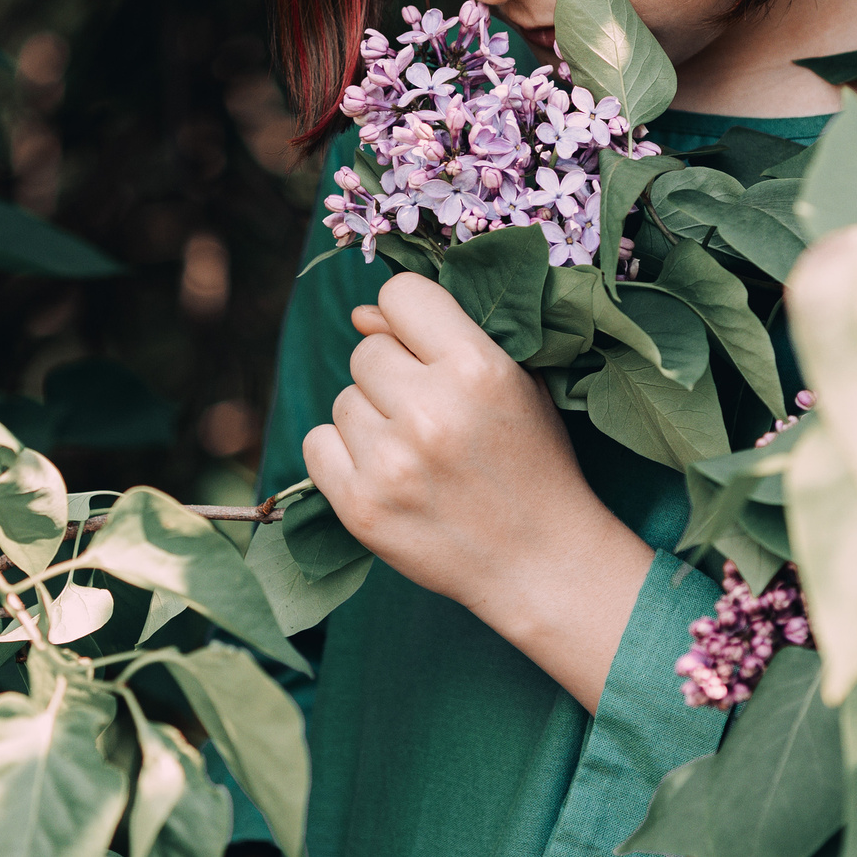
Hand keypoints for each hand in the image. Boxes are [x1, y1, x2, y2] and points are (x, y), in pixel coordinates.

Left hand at [302, 271, 653, 711]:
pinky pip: (316, 445)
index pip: (402, 294)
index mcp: (477, 368)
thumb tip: (361, 314)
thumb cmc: (533, 464)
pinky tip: (384, 474)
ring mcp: (390, 462)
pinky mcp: (360, 507)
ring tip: (416, 453)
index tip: (423, 343)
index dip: (409, 316)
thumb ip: (443, 336)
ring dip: (371, 419)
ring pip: (342, 399)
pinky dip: (342, 456)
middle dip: (392, 376)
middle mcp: (429, 411)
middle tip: (431, 416)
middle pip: (366, 351)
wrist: (540, 561)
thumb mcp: (516, 384)